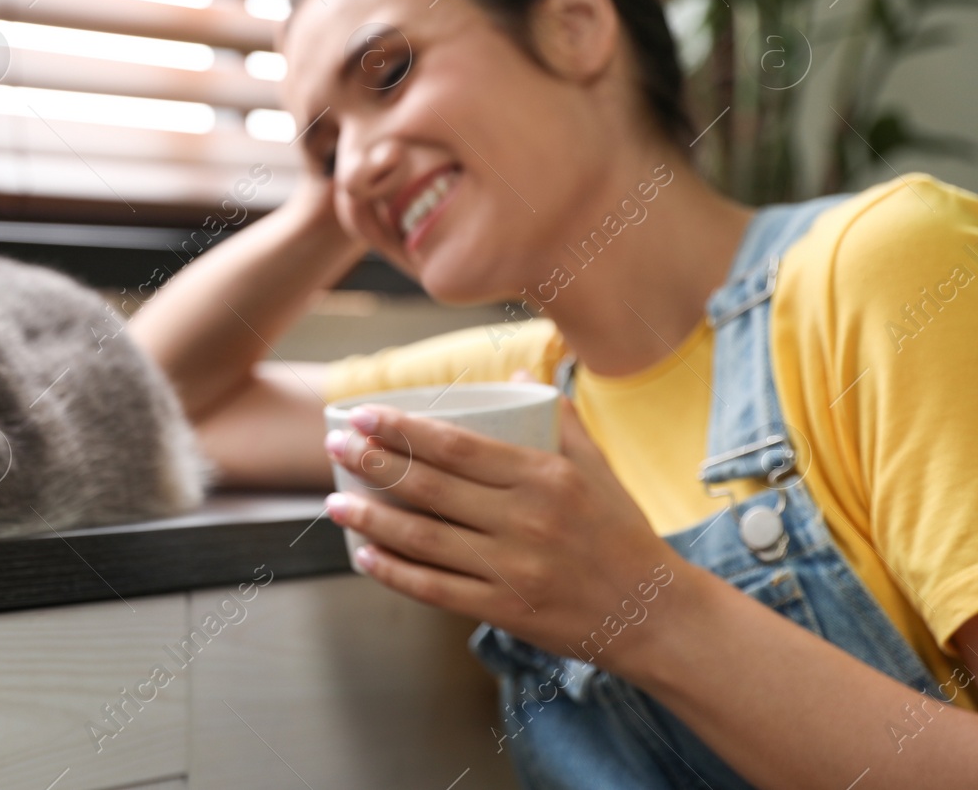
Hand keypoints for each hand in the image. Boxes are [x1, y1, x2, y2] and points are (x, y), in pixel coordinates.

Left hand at [323, 385, 687, 675]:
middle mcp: (526, 521)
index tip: (362, 414)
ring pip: (423, 539)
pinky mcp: (505, 610)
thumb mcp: (597, 468)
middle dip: (372, 463)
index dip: (402, 428)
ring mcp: (513, 569)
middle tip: (334, 445)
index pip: (456, 446)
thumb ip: (559, 420)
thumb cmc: (621, 533)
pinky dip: (394, 573)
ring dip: (369, 520)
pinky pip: (436, 589)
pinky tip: (363, 556)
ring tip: (333, 502)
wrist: (655, 614)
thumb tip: (522, 375)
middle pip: (429, 487)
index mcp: (545, 477)